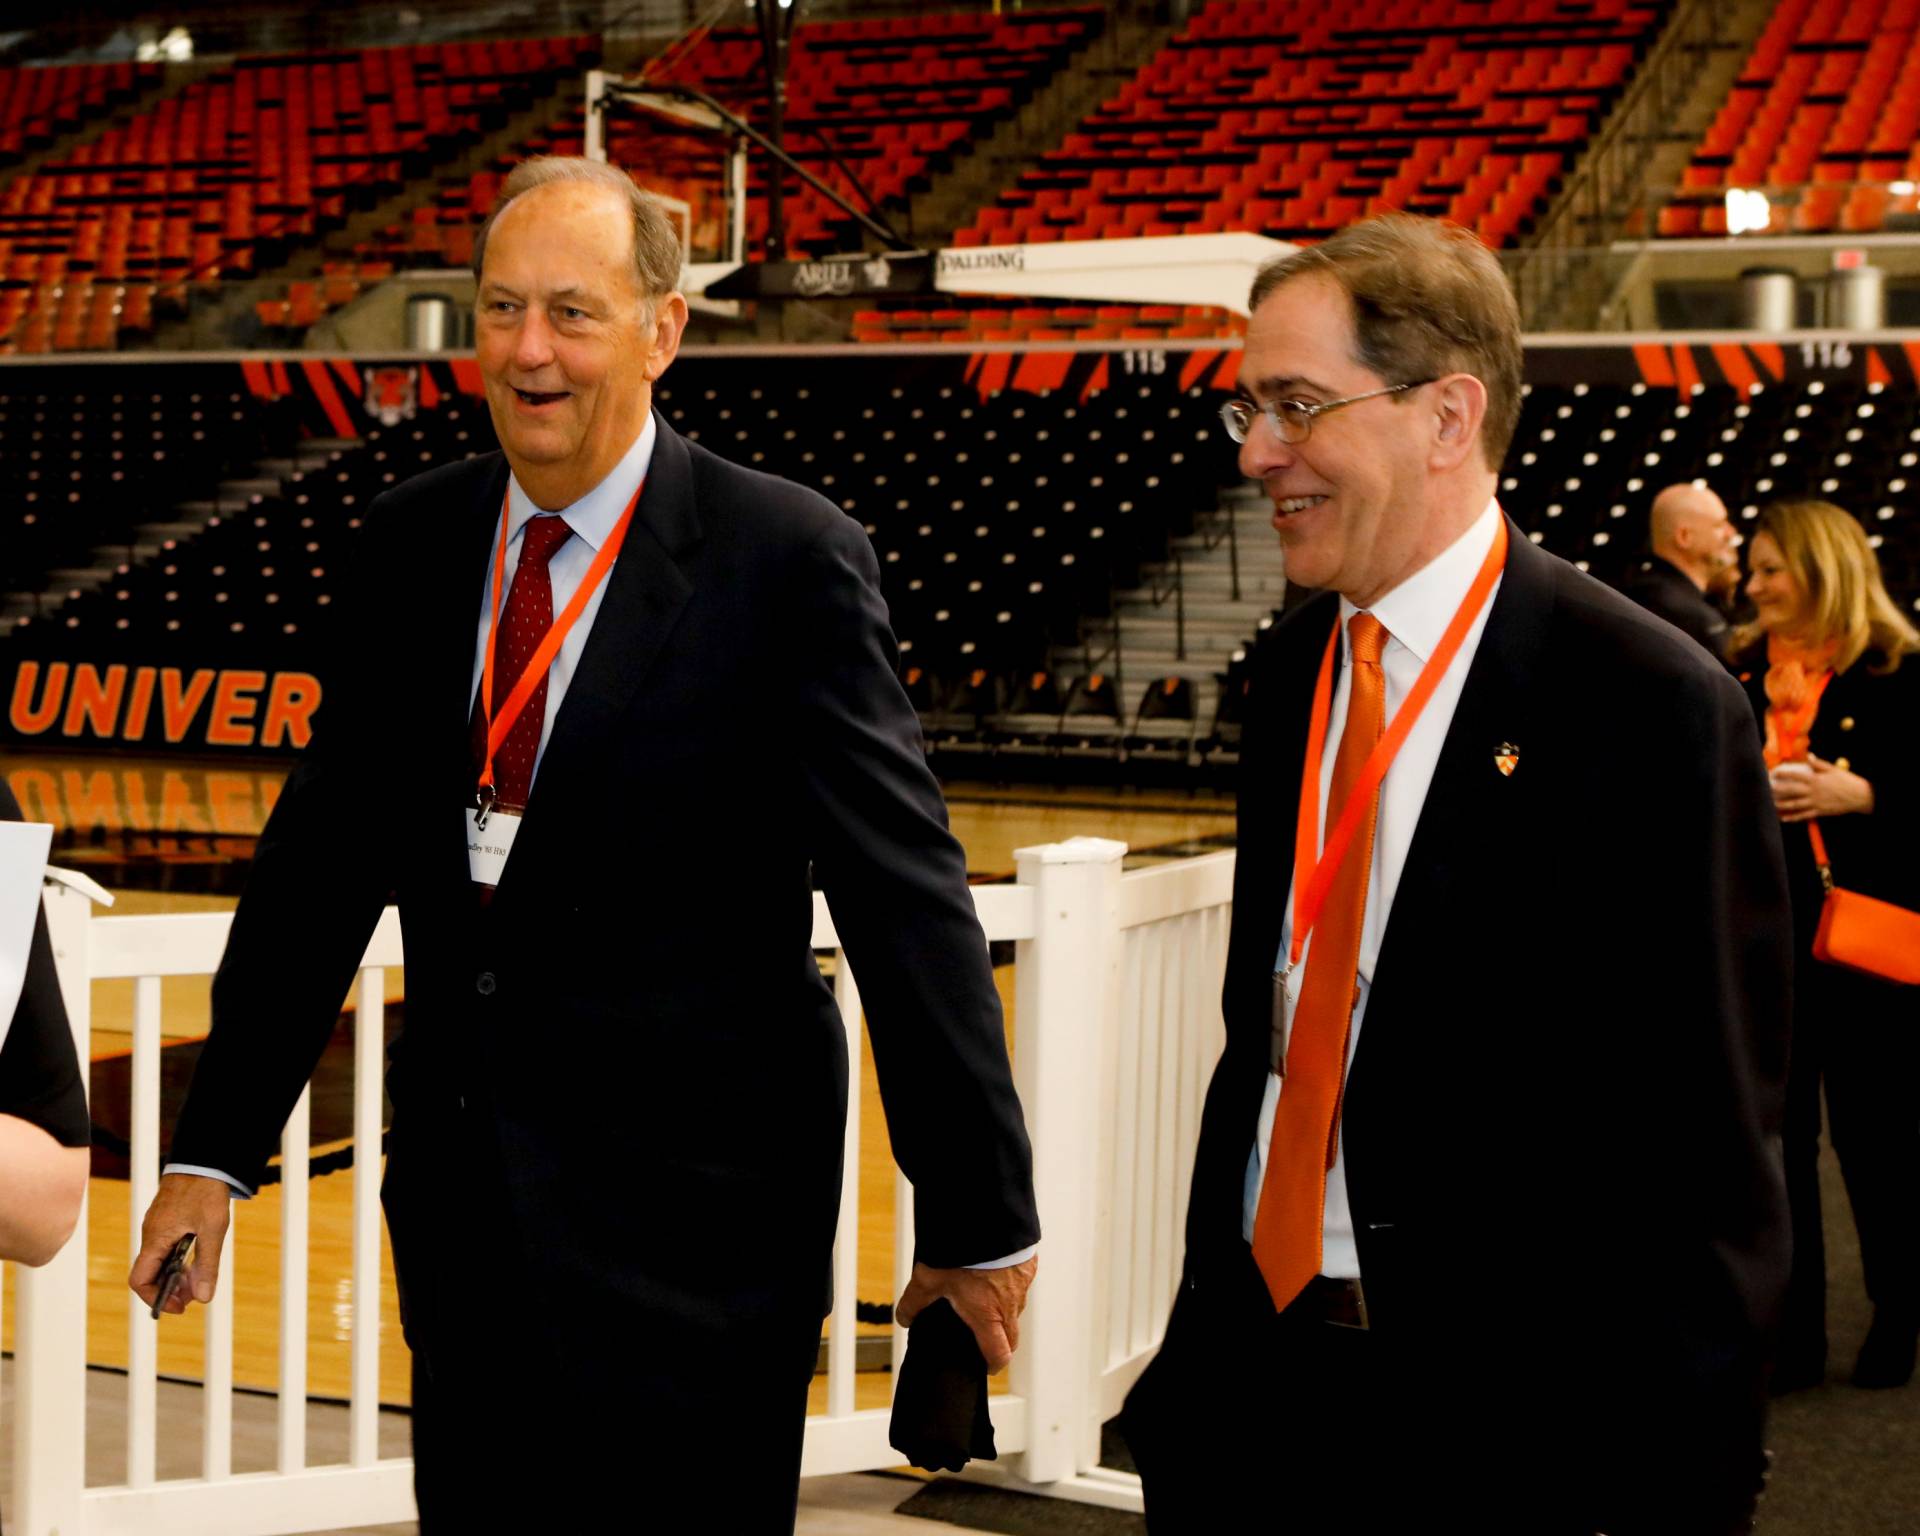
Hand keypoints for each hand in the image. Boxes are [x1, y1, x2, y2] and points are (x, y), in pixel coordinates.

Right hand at [129, 1173, 233, 1313]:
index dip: (156, 1298)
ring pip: (160, 1260)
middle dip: (170, 1289)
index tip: (180, 1305)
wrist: (204, 1159)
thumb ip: (207, 1264)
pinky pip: (166, 1247)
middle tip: (195, 1296)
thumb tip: (203, 1297)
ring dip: (176, 1275)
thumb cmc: (206, 1190)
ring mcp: (158, 1226)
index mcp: (155, 1239)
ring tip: (199, 1281)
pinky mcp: (167, 1219)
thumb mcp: (212, 1229)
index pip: (140, 1280)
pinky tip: (198, 1260)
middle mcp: (151, 1235)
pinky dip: (178, 1259)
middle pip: (150, 1273)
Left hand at [895, 1255, 1036, 1372]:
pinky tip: (995, 1272)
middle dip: (1001, 1342)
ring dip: (1005, 1310)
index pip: (999, 1354)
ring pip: (1016, 1308)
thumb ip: (914, 1302)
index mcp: (988, 1316)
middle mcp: (1009, 1305)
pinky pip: (1021, 1283)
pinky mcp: (1028, 1265)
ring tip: (986, 1298)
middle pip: (1012, 1336)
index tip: (987, 1365)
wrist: (987, 1221)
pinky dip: (1010, 1284)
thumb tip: (905, 1317)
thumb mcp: (929, 1280)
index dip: (993, 1363)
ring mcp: (1021, 1286)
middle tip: (986, 1338)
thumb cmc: (963, 1253)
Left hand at [1772, 754, 1873, 822]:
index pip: (1795, 775)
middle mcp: (1813, 791)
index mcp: (1816, 779)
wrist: (1860, 796)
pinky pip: (1803, 816)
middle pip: (1790, 790)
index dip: (1782, 773)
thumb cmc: (1846, 781)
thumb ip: (1819, 764)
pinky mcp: (1819, 812)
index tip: (1773, 772)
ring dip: (1781, 805)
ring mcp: (1815, 803)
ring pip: (1794, 805)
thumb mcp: (1833, 769)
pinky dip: (1792, 817)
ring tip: (1770, 803)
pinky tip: (1783, 818)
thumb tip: (1808, 755)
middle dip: (1776, 789)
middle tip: (1766, 788)